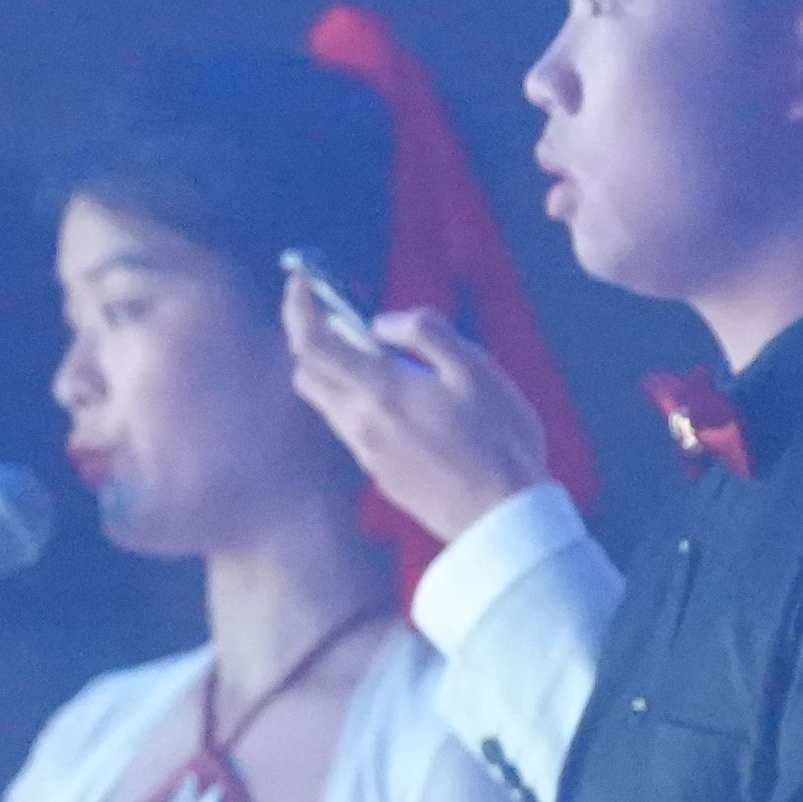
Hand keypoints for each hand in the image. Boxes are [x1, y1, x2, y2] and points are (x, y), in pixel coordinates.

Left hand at [283, 284, 555, 546]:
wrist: (504, 518)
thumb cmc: (499, 439)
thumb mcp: (476, 369)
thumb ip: (425, 333)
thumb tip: (381, 322)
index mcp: (380, 391)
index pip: (311, 343)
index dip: (299, 308)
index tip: (302, 282)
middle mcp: (360, 423)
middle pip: (308, 374)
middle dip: (313, 339)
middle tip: (340, 316)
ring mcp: (367, 454)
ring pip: (329, 403)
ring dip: (337, 372)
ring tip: (382, 359)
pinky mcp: (380, 475)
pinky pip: (354, 428)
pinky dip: (361, 402)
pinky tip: (405, 404)